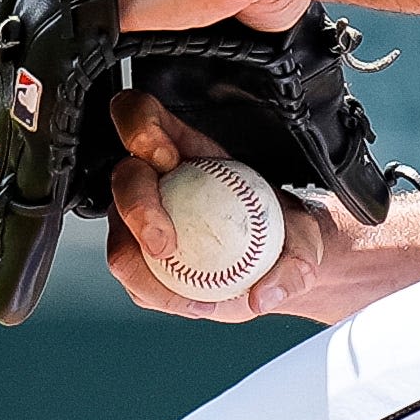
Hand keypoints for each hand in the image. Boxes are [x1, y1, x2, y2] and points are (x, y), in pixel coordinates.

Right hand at [96, 91, 345, 322]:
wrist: (268, 268)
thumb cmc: (278, 235)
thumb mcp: (304, 241)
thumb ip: (295, 265)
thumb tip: (264, 294)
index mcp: (181, 148)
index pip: (142, 117)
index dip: (140, 127)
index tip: (167, 158)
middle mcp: (150, 181)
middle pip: (124, 181)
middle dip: (137, 208)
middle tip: (165, 245)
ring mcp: (136, 223)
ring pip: (120, 244)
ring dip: (146, 273)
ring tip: (195, 298)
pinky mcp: (137, 261)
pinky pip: (137, 283)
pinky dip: (164, 298)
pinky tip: (199, 305)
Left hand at [97, 99, 419, 326]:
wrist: (298, 222)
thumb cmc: (286, 259)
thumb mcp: (294, 273)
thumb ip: (283, 283)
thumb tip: (263, 294)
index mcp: (164, 271)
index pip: (128, 265)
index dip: (134, 256)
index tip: (167, 244)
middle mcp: (152, 226)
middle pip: (120, 208)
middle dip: (135, 198)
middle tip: (165, 184)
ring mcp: (158, 184)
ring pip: (125, 162)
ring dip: (138, 147)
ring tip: (166, 146)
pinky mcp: (171, 145)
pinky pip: (150, 130)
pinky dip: (154, 125)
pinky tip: (172, 127)